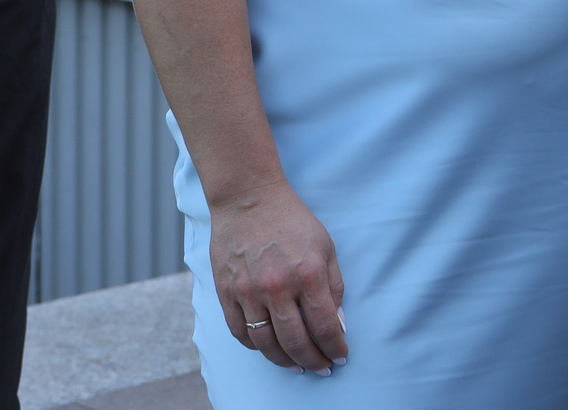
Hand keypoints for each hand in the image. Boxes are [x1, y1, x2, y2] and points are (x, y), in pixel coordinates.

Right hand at [210, 179, 348, 374]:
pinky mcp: (227, 292)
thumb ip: (334, 286)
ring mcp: (248, 292)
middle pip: (296, 342)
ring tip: (298, 366)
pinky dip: (256, 347)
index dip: (335, 347)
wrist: (249, 198)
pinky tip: (269, 348)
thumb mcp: (325, 246)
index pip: (325, 325)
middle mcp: (277, 287)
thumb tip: (337, 323)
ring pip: (266, 344)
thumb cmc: (292, 220)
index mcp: (307, 274)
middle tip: (322, 369)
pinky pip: (240, 332)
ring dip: (285, 361)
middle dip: (313, 361)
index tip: (341, 357)